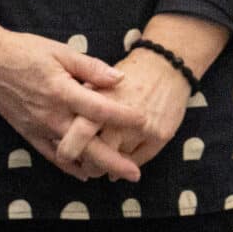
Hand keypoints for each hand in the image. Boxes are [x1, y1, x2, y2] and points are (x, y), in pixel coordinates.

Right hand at [0, 20, 141, 181]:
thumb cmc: (25, 51)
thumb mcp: (60, 51)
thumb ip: (90, 67)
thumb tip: (119, 78)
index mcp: (61, 91)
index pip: (99, 109)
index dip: (123, 116)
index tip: (144, 120)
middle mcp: (51, 114)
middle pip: (88, 145)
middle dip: (113, 161)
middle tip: (135, 173)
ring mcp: (39, 127)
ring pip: (72, 156)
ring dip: (95, 167)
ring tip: (116, 174)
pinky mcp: (29, 134)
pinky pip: (52, 156)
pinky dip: (70, 167)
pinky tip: (86, 172)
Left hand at [59, 48, 189, 168]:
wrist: (166, 64)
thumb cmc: (129, 73)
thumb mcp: (101, 80)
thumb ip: (83, 103)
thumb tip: (67, 127)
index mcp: (102, 100)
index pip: (81, 132)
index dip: (70, 149)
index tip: (66, 154)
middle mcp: (122, 117)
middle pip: (97, 153)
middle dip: (88, 166)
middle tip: (83, 167)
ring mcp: (142, 128)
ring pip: (118, 162)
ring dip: (107, 167)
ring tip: (101, 164)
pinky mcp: (160, 136)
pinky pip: (139, 161)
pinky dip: (126, 164)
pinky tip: (120, 162)